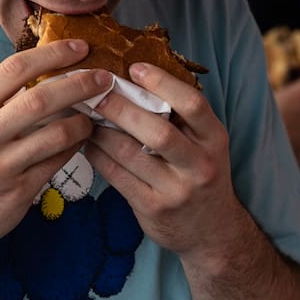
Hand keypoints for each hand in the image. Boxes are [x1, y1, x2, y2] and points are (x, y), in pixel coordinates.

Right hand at [0, 39, 103, 259]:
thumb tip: (47, 70)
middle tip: (104, 78)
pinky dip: (76, 148)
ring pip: (56, 134)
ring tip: (95, 115)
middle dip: (79, 84)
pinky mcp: (17, 192)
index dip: (52, 54)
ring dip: (83, 121)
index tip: (80, 47)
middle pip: (40, 99)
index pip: (14, 69)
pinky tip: (84, 140)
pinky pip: (58, 163)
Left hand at [83, 60, 244, 260]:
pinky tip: (86, 143)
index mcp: (215, 140)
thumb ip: (183, 119)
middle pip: (157, 131)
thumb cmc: (202, 176)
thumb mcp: (207, 146)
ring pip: (130, 154)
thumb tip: (137, 81)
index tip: (135, 68)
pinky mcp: (153, 208)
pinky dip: (97, 156)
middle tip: (96, 92)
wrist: (213, 231)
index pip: (193, 104)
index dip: (163, 83)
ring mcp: (176, 190)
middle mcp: (199, 165)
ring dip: (101, 131)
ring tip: (84, 114)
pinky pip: (117, 176)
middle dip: (121, 108)